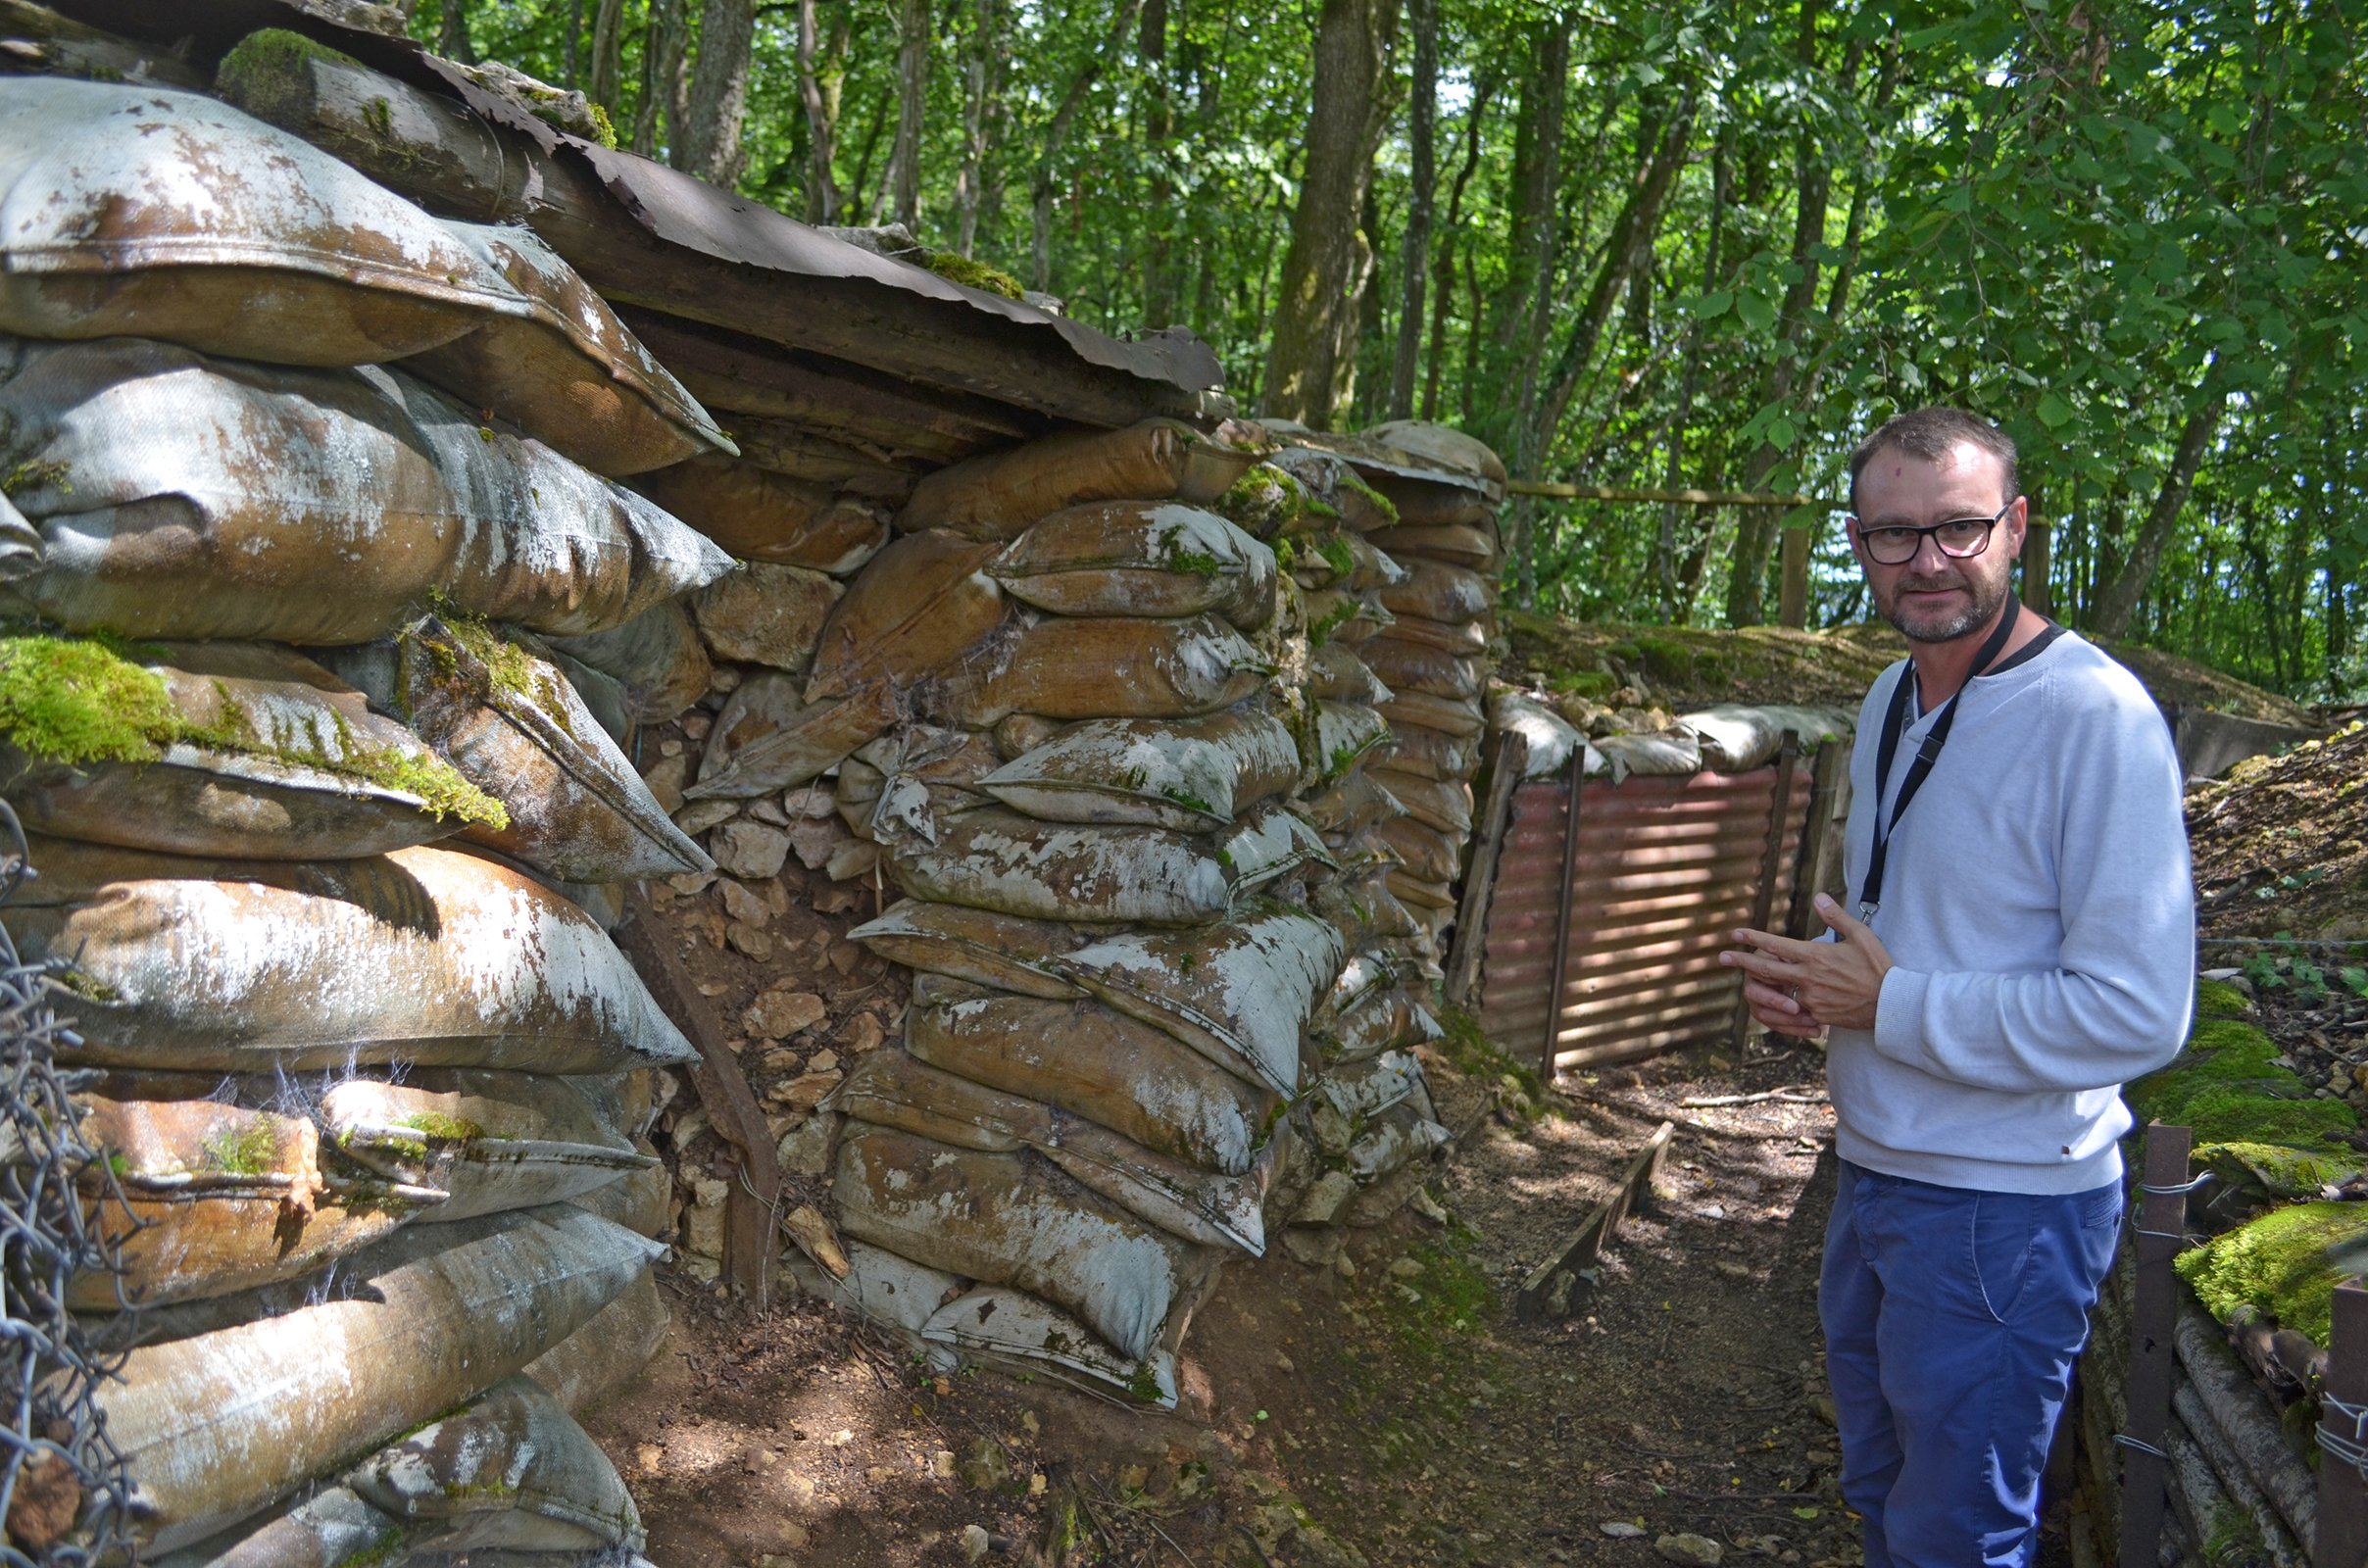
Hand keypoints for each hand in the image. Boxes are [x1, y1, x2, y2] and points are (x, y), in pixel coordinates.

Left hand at [1719, 894, 1895, 1034]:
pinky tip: (1774, 1003)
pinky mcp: (1817, 1016)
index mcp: (1815, 956)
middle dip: (1742, 962)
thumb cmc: (1878, 967)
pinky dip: (1783, 1006)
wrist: (1892, 1004)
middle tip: (1722, 957)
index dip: (1753, 938)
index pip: (1776, 945)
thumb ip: (1836, 916)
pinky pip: (1793, 1011)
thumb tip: (1819, 896)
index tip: (1735, 933)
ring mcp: (1811, 999)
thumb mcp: (1860, 935)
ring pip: (1776, 992)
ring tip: (1745, 981)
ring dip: (1759, 986)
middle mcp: (1808, 978)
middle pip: (1766, 969)